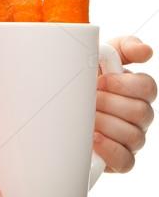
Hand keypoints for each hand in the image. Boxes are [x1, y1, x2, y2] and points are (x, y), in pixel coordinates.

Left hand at [93, 35, 155, 173]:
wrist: (59, 105)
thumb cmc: (83, 78)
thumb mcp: (98, 54)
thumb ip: (124, 47)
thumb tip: (147, 51)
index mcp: (136, 89)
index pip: (148, 87)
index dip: (124, 84)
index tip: (100, 81)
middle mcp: (138, 115)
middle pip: (142, 112)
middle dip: (110, 103)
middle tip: (90, 99)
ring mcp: (132, 139)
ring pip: (135, 136)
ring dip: (107, 124)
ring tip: (88, 118)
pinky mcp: (120, 160)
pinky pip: (127, 161)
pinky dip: (109, 149)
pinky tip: (93, 137)